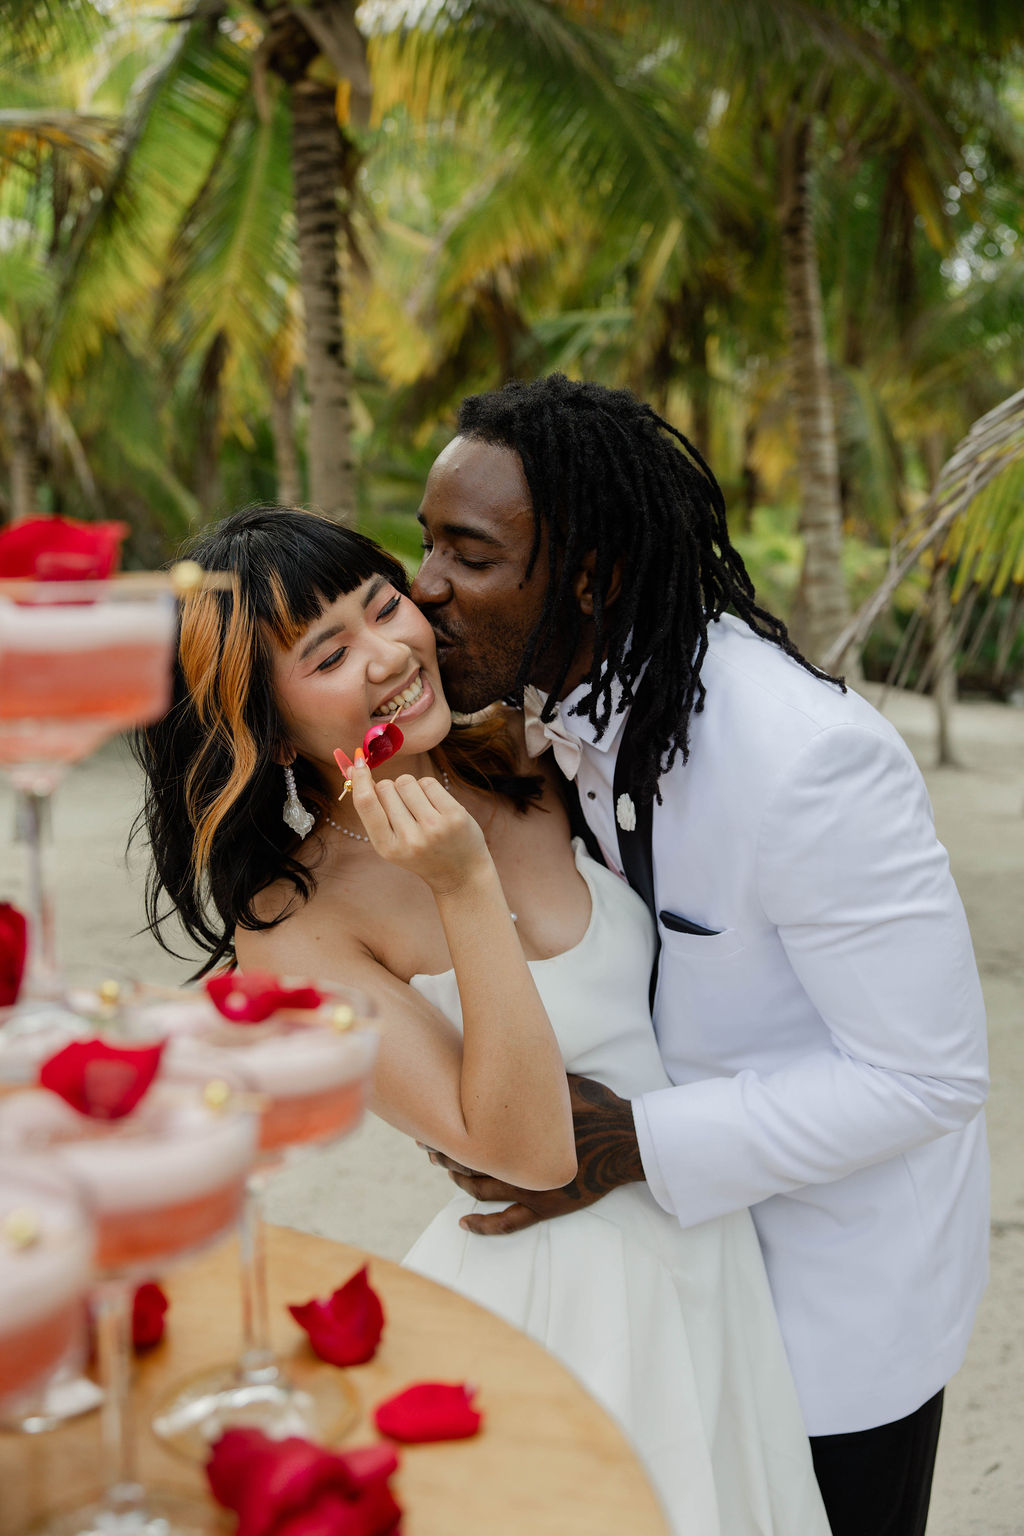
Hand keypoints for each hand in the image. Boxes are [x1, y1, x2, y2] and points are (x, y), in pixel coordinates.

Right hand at [349, 757, 488, 893]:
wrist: (460, 873)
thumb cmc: (419, 852)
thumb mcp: (391, 842)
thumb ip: (372, 812)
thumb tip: (353, 769)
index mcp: (387, 848)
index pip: (366, 804)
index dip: (359, 779)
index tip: (358, 762)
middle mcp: (410, 839)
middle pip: (385, 787)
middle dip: (390, 789)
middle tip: (403, 807)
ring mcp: (434, 828)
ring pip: (406, 781)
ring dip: (409, 787)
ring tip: (419, 807)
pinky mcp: (454, 816)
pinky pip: (428, 782)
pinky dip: (427, 788)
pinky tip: (434, 806)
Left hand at [423, 1075, 643, 1234]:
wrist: (625, 1137)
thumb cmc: (594, 1104)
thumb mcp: (558, 1081)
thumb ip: (530, 1079)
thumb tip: (506, 1052)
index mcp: (519, 1130)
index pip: (470, 1133)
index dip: (445, 1131)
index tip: (429, 1124)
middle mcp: (519, 1161)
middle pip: (469, 1161)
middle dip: (445, 1154)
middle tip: (429, 1147)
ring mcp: (530, 1188)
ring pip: (481, 1190)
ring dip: (458, 1182)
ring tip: (445, 1171)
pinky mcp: (545, 1206)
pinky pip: (509, 1223)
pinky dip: (485, 1225)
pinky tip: (464, 1224)